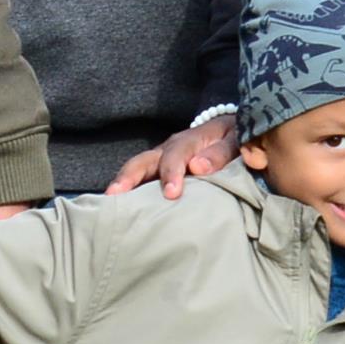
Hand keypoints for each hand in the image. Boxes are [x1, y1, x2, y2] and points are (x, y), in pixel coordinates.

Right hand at [107, 112, 238, 199]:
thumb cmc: (233, 138)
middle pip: (143, 160)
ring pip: (137, 170)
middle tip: (115, 195)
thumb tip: (198, 166)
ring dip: (123, 186)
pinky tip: (122, 212)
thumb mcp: (234, 141)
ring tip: (110, 205)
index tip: (171, 194)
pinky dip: (130, 194)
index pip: (176, 155)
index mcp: (189, 140)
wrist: (230, 131)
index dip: (171, 173)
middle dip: (128, 177)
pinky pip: (141, 181)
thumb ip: (220, 153)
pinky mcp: (158, 171)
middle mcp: (169, 149)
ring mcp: (160, 160)